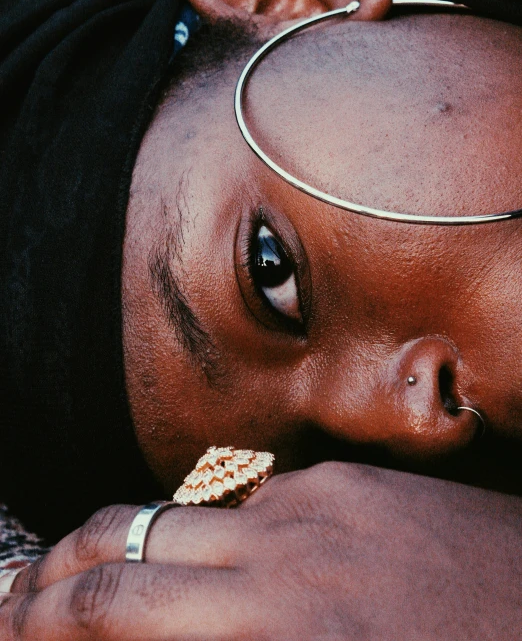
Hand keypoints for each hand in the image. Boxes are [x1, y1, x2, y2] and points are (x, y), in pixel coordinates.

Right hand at [2, 463, 520, 639]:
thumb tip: (170, 632)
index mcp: (280, 629)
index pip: (120, 606)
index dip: (48, 619)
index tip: (17, 628)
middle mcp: (282, 551)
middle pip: (128, 538)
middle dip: (57, 572)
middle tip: (20, 603)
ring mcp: (317, 502)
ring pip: (186, 512)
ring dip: (134, 547)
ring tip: (101, 578)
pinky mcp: (351, 480)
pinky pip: (257, 500)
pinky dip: (221, 536)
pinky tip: (229, 565)